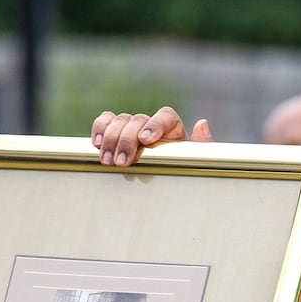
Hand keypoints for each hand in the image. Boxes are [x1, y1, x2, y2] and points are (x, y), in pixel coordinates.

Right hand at [91, 106, 213, 166]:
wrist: (168, 185)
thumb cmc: (183, 172)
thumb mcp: (197, 164)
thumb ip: (203, 146)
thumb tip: (202, 124)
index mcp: (173, 129)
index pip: (165, 116)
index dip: (155, 124)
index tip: (146, 140)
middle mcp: (151, 125)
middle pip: (137, 120)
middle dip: (127, 141)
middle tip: (122, 163)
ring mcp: (133, 128)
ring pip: (120, 121)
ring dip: (110, 139)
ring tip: (107, 161)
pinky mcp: (117, 133)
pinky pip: (106, 122)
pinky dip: (99, 129)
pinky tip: (96, 144)